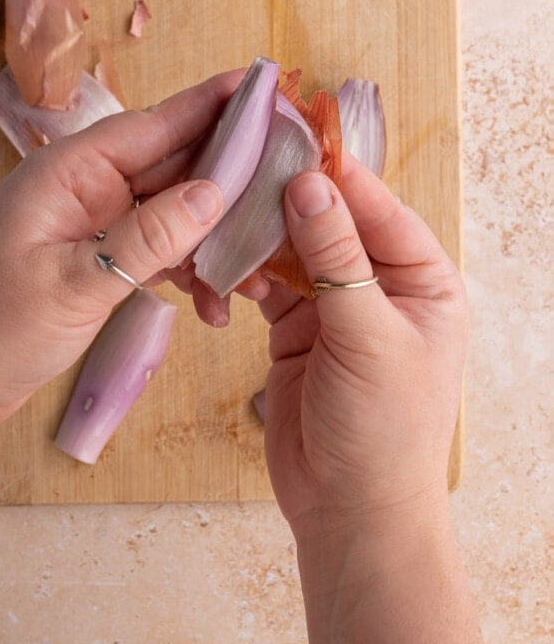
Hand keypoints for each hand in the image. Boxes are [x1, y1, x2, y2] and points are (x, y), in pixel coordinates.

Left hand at [0, 71, 238, 446]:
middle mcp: (89, 187)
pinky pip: (162, 249)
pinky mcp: (103, 258)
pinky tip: (215, 303)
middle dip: (231, 177)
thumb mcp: (74, 283)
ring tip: (256, 271)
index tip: (265, 86)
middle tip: (290, 180)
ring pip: (175, 211)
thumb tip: (215, 193)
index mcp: (71, 171)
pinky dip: (191, 269)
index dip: (213, 105)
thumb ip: (147, 238)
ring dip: (216, 237)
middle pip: (174, 164)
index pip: (155, 125)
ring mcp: (97, 222)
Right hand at [260, 151, 468, 531]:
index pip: (381, 211)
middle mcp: (382, 286)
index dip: (341, 178)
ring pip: (297, 248)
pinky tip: (230, 266)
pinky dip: (249, 271)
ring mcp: (337, 306)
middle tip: (248, 171)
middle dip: (294, 202)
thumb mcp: (368, 337)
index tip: (297, 144)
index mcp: (424, 282)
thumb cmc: (385, 430)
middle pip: (335, 223)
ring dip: (265, 236)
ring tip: (231, 218)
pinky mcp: (297, 327)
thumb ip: (338, 260)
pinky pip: (271, 281)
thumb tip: (311, 188)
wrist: (350, 511)